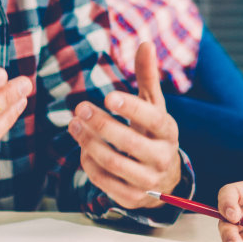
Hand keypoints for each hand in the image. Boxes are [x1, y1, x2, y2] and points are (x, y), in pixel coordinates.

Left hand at [68, 44, 183, 208]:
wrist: (164, 177)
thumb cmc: (152, 132)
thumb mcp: (153, 105)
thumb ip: (147, 76)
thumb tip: (145, 44)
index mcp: (168, 131)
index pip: (153, 119)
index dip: (131, 108)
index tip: (108, 96)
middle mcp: (162, 157)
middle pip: (129, 143)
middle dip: (101, 125)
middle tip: (79, 110)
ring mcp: (148, 180)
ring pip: (114, 164)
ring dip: (89, 144)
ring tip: (73, 126)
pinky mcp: (132, 197)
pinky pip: (104, 182)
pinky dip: (89, 165)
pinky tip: (82, 150)